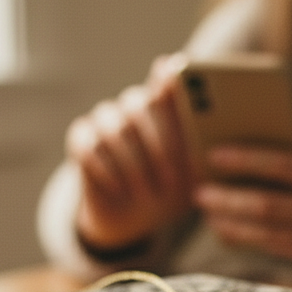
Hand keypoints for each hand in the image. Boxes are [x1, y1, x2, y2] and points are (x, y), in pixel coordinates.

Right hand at [66, 54, 195, 253]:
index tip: (175, 73)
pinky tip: (120, 190)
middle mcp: (133, 106)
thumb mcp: (193, 176)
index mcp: (164, 107)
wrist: (136, 217)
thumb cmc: (171, 191)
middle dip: (158, 146)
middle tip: (169, 180)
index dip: (168, 77)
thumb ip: (201, 150)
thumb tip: (210, 132)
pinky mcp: (81, 140)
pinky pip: (88, 147)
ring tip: (145, 194)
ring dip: (133, 165)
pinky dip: (106, 171)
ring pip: (114, 129)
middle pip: (138, 106)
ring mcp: (104, 120)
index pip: (166, 81)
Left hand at [194, 106, 291, 276]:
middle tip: (198, 192)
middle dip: (226, 199)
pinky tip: (232, 232)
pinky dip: (252, 241)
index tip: (214, 155)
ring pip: (266, 235)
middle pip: (265, 206)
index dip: (244, 160)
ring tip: (209, 214)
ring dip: (232, 225)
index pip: (281, 166)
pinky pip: (280, 251)